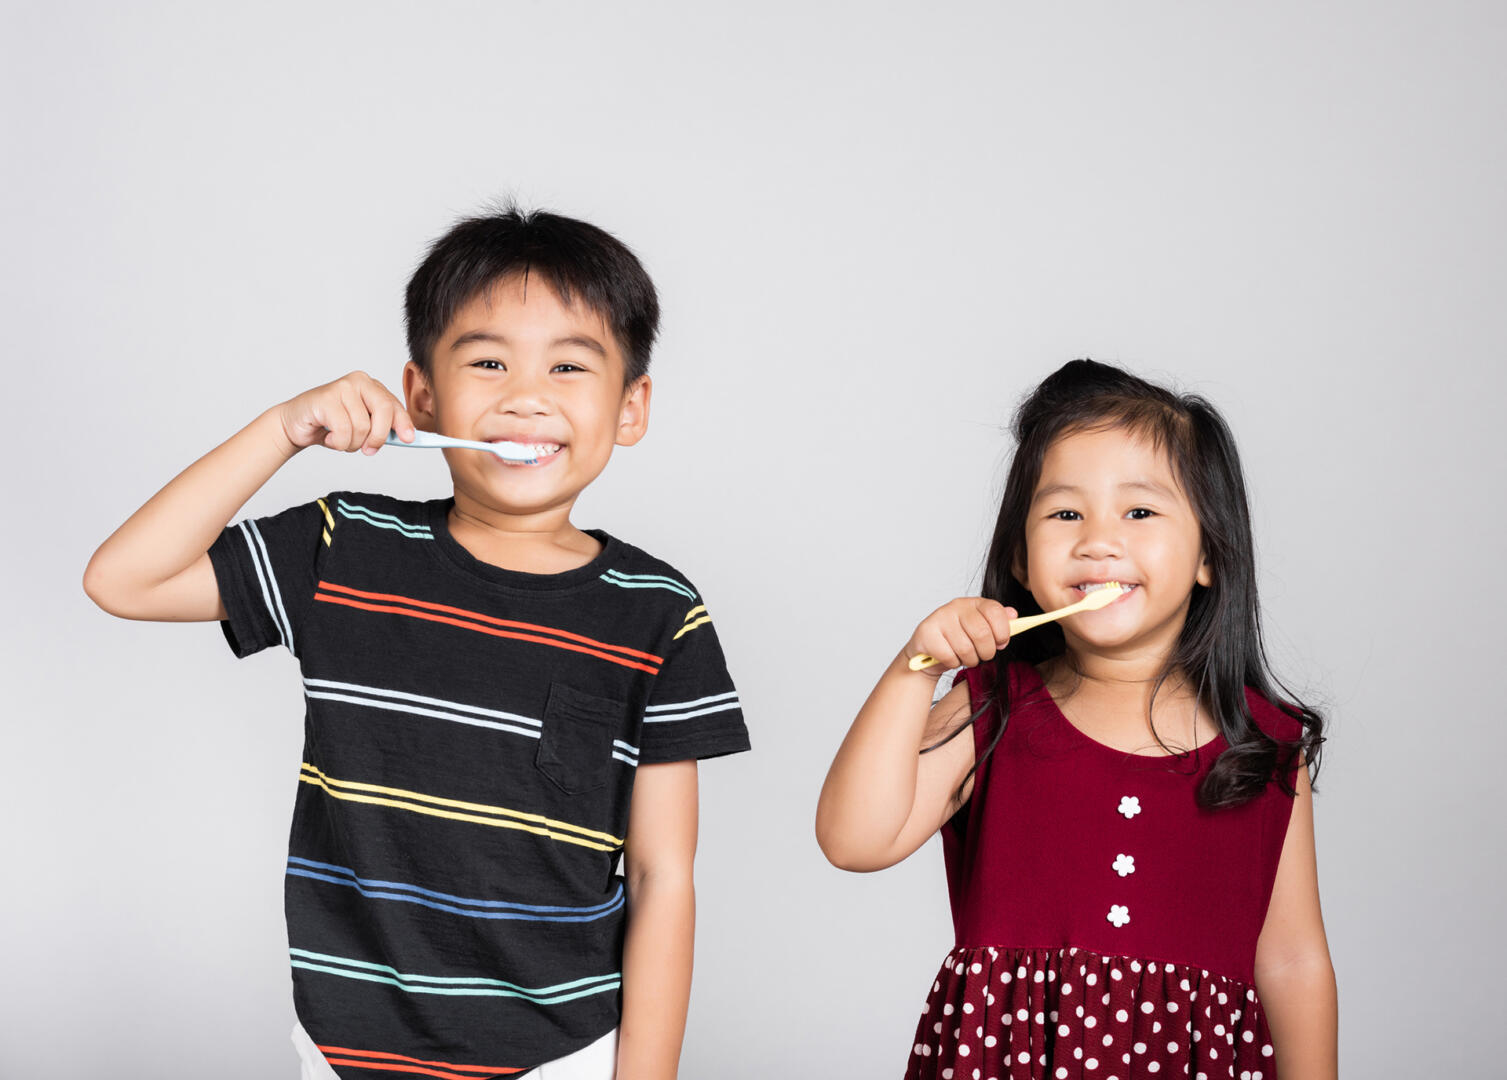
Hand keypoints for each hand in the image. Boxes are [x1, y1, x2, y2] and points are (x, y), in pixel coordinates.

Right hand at [274, 371, 415, 454]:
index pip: (394, 405)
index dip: (403, 423)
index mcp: (371, 386)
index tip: (409, 439)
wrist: (296, 425)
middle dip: (379, 436)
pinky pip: (344, 430)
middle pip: (384, 411)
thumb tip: (407, 436)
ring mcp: (342, 387)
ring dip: (351, 443)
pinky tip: (328, 437)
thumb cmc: (330, 426)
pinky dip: (338, 442)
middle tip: (369, 450)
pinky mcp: (326, 398)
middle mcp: (358, 382)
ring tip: (339, 439)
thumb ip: (382, 428)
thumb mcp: (362, 427)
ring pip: (362, 426)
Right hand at [904, 597, 1015, 674]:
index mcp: (973, 603)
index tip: (1001, 643)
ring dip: (969, 660)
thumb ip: (998, 622)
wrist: (928, 651)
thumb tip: (1013, 614)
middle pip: (982, 633)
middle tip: (982, 655)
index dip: (1002, 631)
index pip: (995, 611)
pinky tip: (949, 657)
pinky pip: (950, 656)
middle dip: (986, 652)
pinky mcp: (926, 633)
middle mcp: (956, 606)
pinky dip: (952, 662)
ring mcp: (940, 618)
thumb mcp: (981, 630)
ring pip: (966, 649)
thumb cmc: (958, 640)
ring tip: (964, 657)